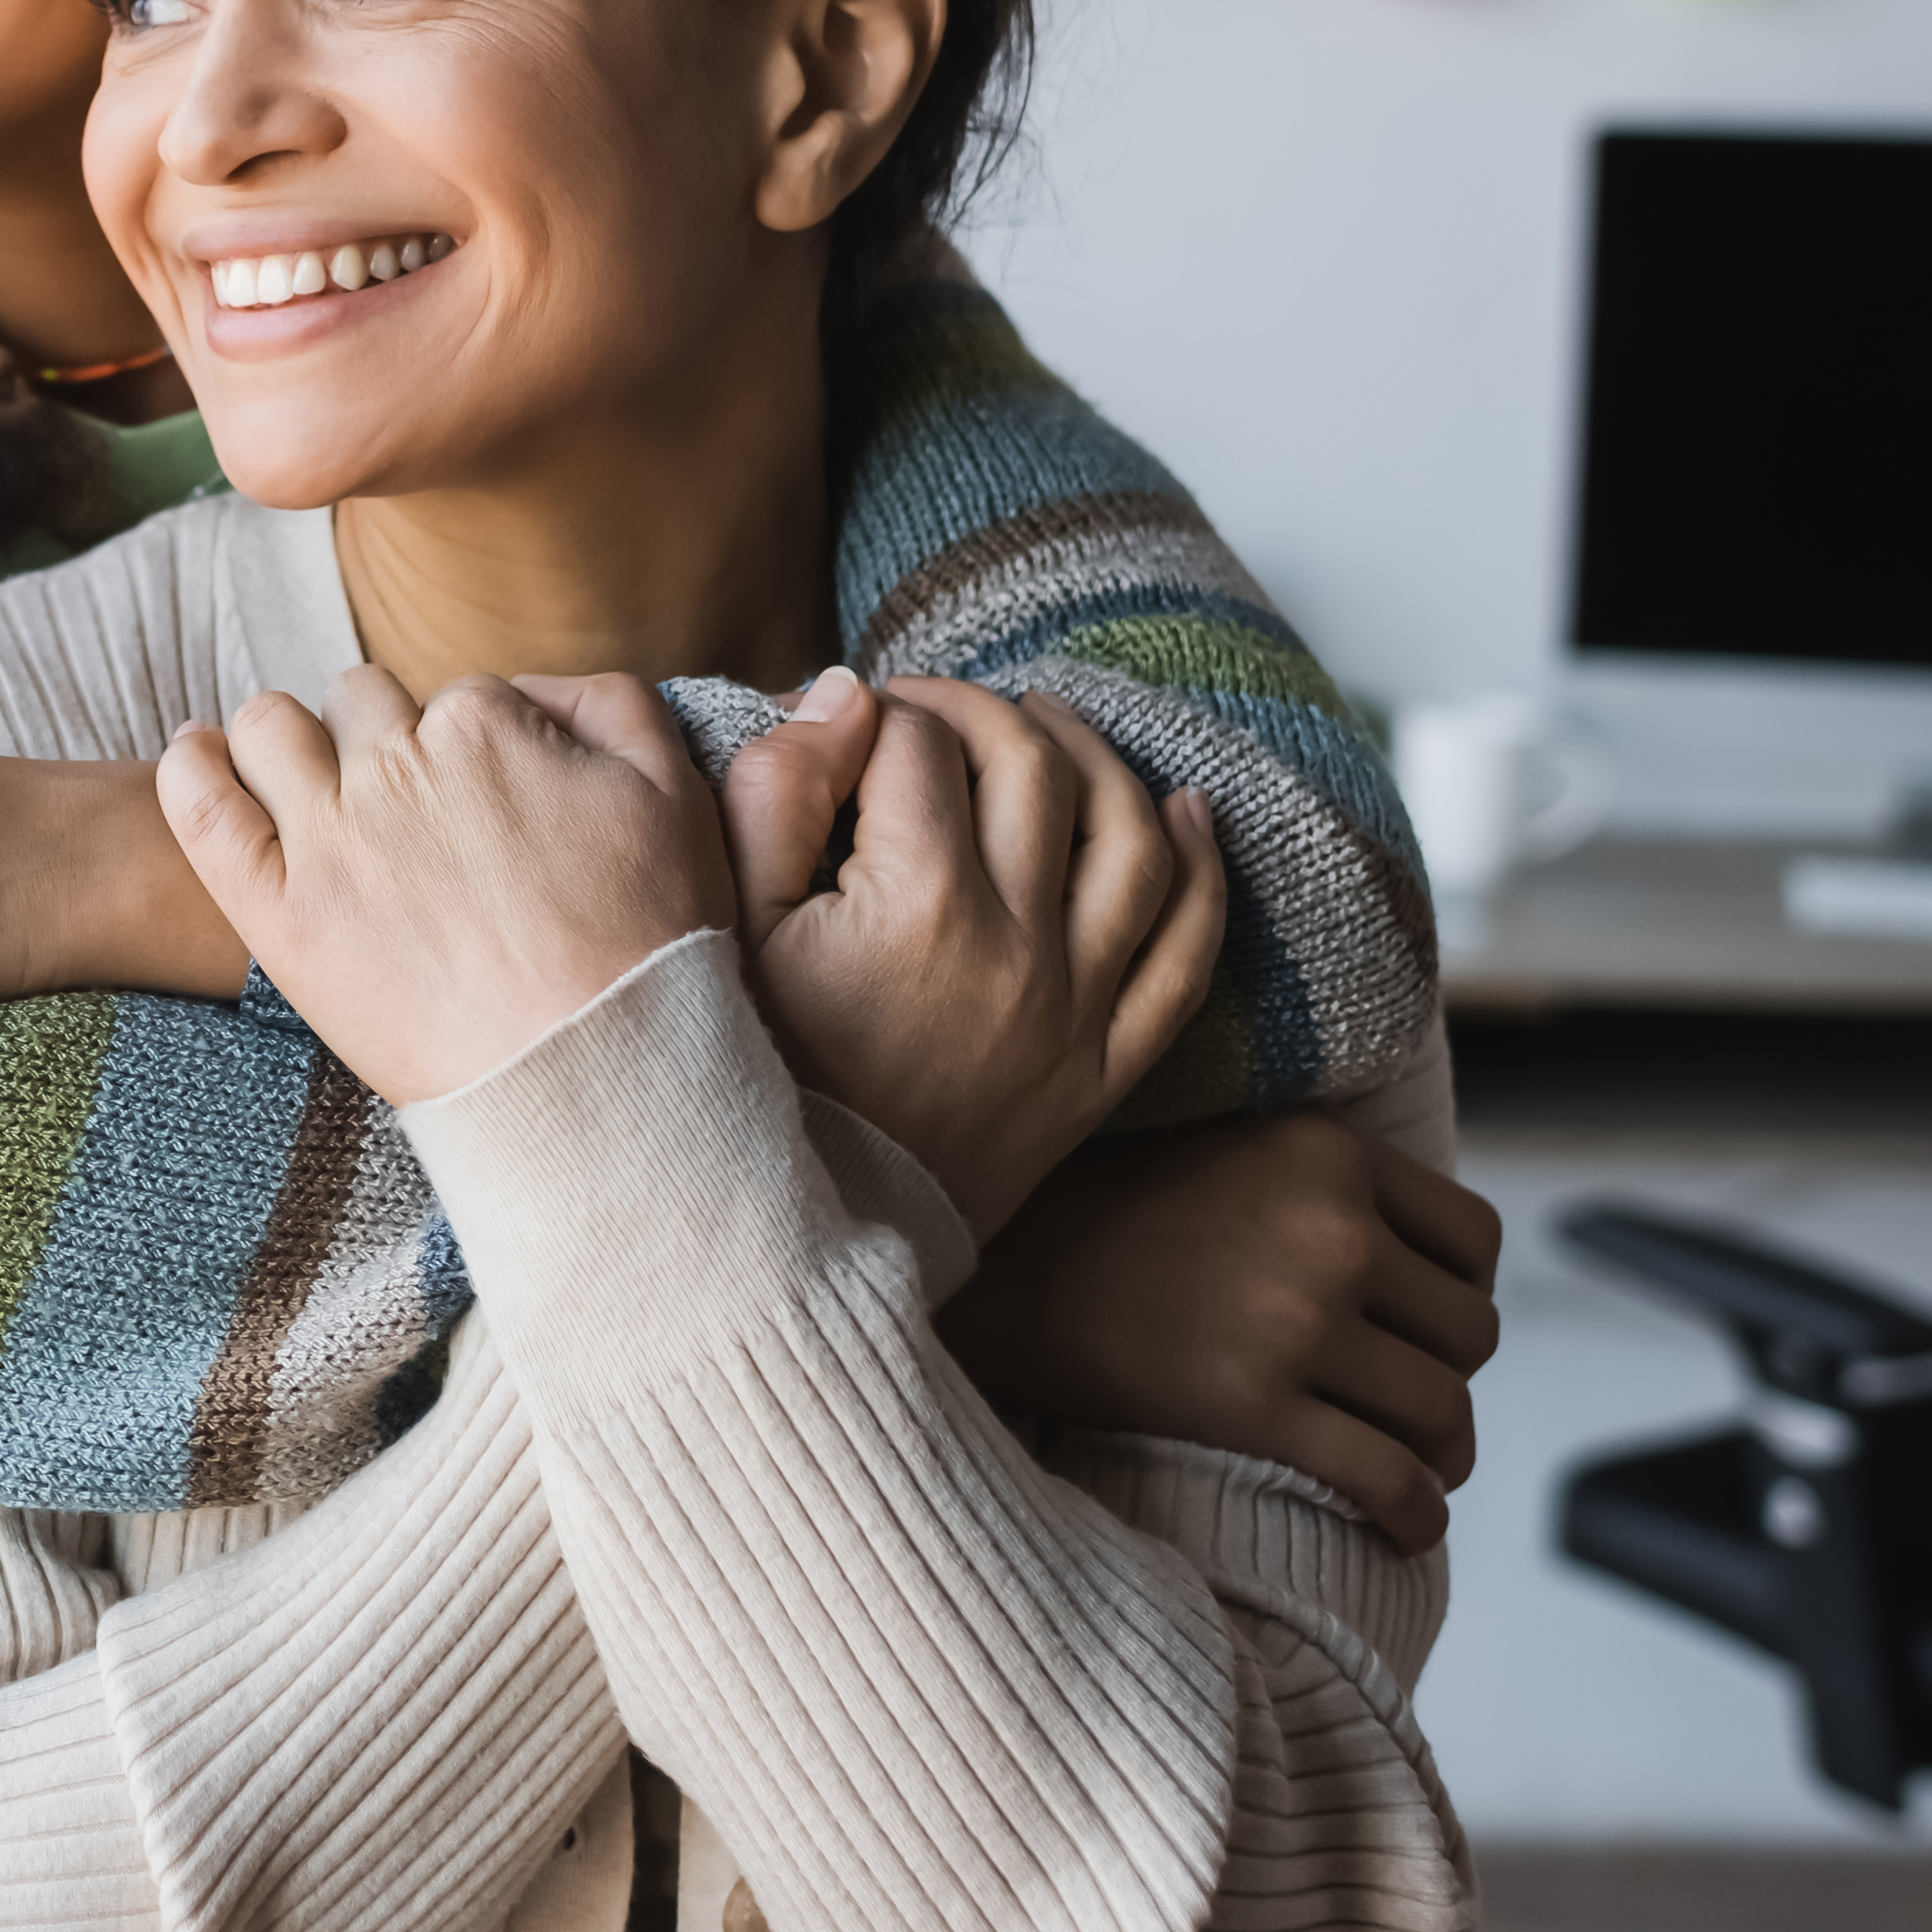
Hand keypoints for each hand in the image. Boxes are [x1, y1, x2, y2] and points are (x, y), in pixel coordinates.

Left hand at [155, 666, 734, 1108]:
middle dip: (378, 737)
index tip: (485, 806)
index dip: (472, 749)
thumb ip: (608, 706)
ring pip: (269, 727)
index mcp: (486, 725)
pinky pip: (200, 807)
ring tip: (294, 776)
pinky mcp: (278, 913)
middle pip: (358, 702)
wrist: (598, 1080)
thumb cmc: (650, 947)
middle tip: (404, 810)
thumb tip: (531, 689)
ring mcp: (329, 838)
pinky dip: (190, 769)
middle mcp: (397, 765)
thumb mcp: (673, 792)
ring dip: (282, 738)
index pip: (455, 698)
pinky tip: (196, 757)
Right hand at [718, 672, 1221, 1242]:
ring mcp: (1076, 1007)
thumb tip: (843, 693)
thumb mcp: (727, 931)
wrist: (804, 1238)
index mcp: (917, 903)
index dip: (877, 709)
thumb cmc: (750, 1078)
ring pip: (1131, 836)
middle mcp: (1018, 945)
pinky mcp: (1106, 1065)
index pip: (919, 743)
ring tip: (1047, 723)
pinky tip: (1189, 812)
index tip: (844, 726)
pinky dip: (1204, 870)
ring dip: (1095, 757)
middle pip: (1033, 765)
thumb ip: (772, 795)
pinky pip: (1189, 952)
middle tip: (928, 712)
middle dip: (978, 711)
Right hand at [944, 1114, 1505, 1556]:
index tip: (1424, 1327)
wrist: (996, 1268)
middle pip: (1469, 1333)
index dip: (1462, 1295)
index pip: (1475, 1241)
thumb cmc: (1103, 1215)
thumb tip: (1415, 1269)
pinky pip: (1386, 1476)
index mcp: (1329, 1154)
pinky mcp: (1255, 1403)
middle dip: (1445, 1376)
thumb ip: (1326, 1186)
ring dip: (1440, 1453)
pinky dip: (1415, 1513)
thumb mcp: (1231, 1150)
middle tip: (1400, 1401)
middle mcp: (1331, 1230)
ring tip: (1413, 1469)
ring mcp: (1297, 1318)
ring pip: (1441, 1410)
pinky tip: (1406, 1528)